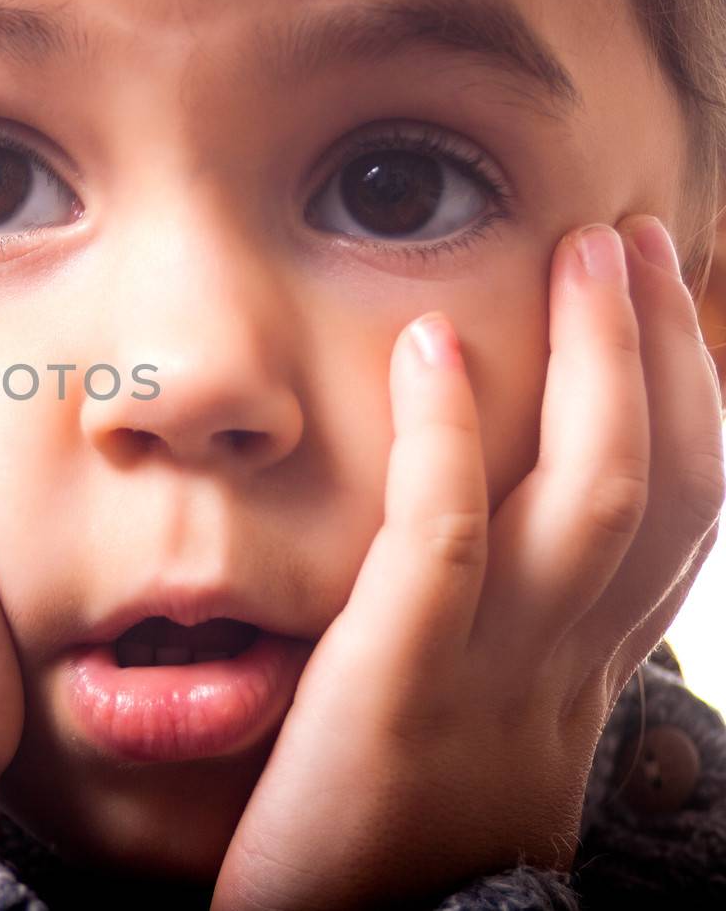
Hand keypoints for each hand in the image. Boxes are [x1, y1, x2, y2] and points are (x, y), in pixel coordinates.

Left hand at [211, 216, 723, 909]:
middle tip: (629, 241)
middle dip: (662, 351)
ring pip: (593, 494)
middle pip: (665, 483)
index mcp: (583, 678)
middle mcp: (566, 669)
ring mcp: (496, 677)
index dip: (693, 400)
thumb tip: (485, 543)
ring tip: (578, 253)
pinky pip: (443, 541)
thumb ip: (494, 638)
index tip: (663, 301)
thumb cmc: (383, 834)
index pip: (679, 522)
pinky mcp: (397, 686)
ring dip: (599, 360)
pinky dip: (449, 437)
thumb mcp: (472, 726)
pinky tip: (431, 349)